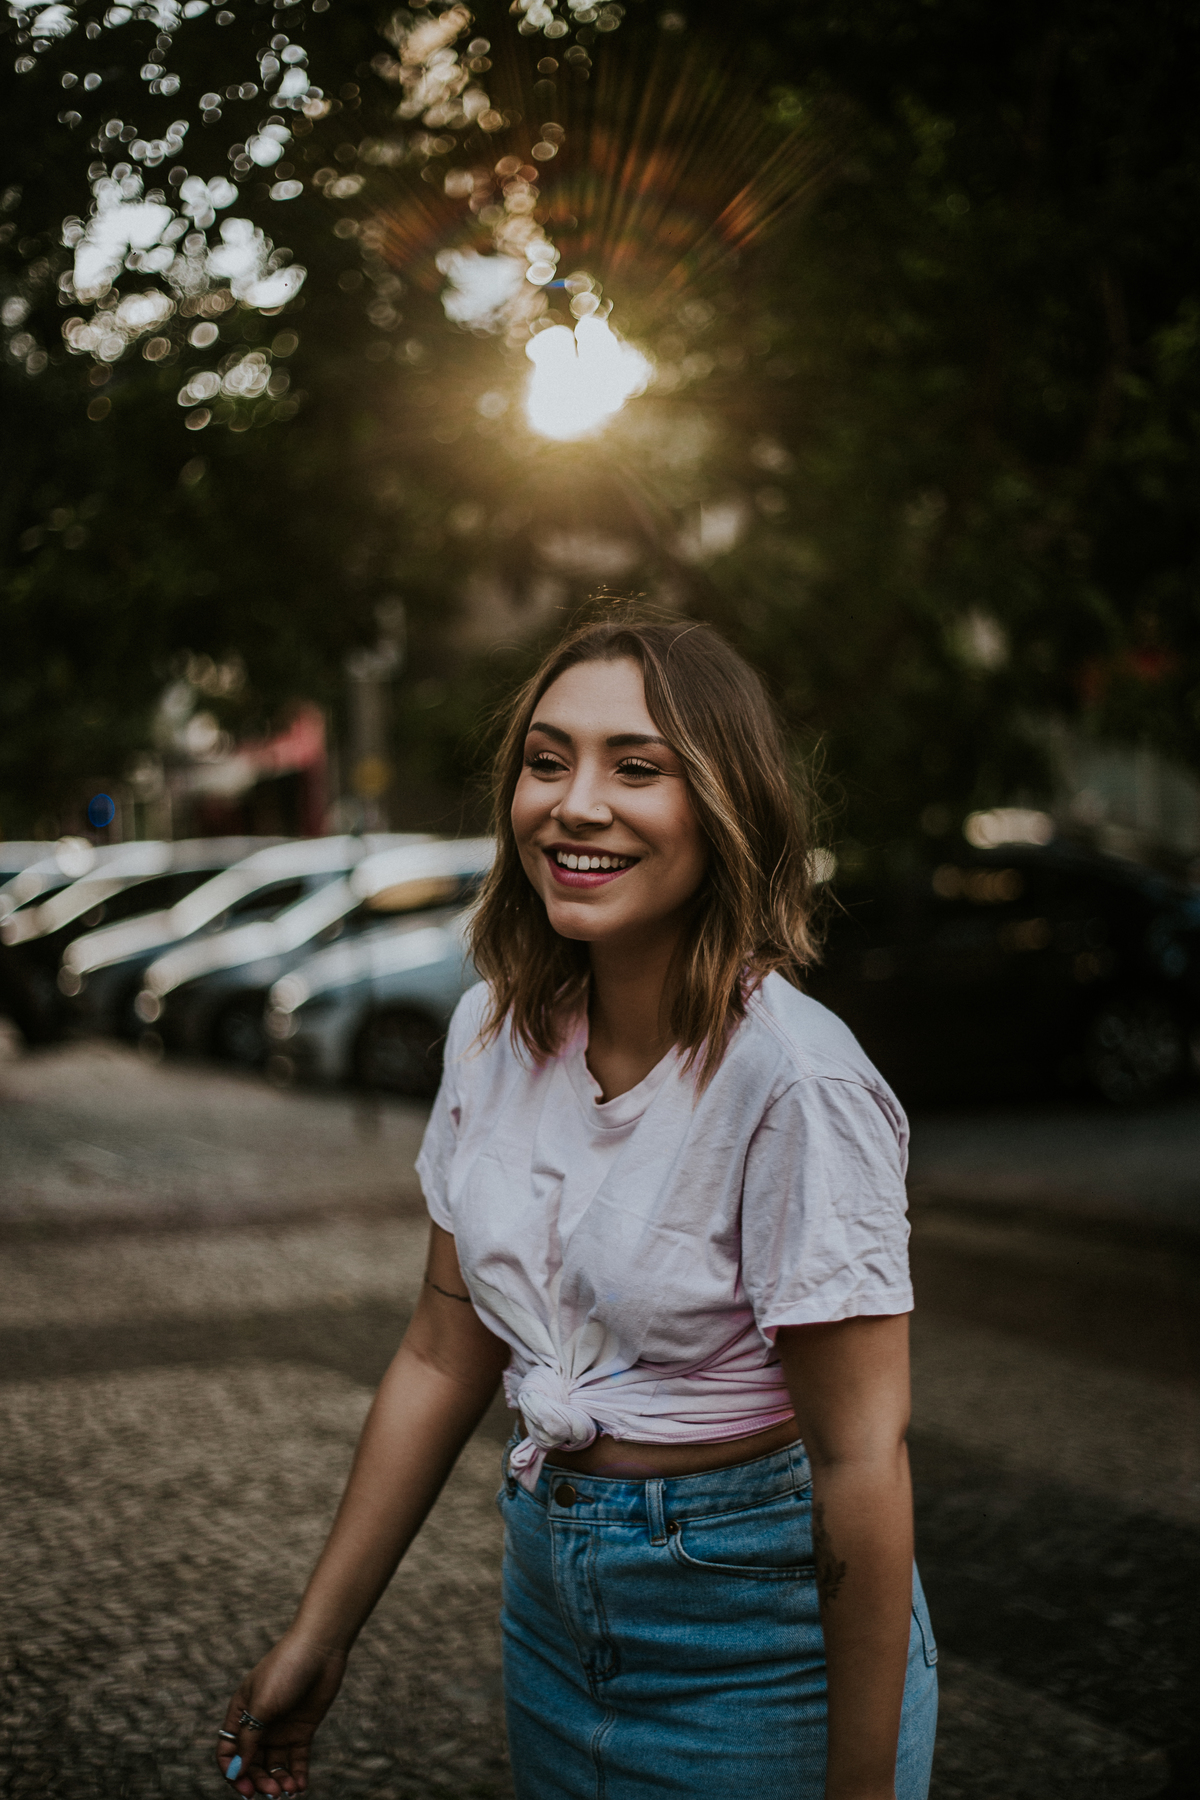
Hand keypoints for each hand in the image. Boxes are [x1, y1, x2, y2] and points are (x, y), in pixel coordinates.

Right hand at [217, 1633, 346, 1795]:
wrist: (320, 1649)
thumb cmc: (285, 1670)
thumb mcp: (262, 1705)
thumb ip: (249, 1739)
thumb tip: (236, 1771)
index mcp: (241, 1713)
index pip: (228, 1752)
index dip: (233, 1772)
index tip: (245, 1788)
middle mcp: (259, 1724)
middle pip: (252, 1763)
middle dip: (259, 1780)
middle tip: (273, 1792)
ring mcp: (281, 1728)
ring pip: (274, 1765)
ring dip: (279, 1781)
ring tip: (289, 1790)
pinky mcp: (302, 1730)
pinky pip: (296, 1760)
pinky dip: (297, 1775)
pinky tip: (300, 1786)